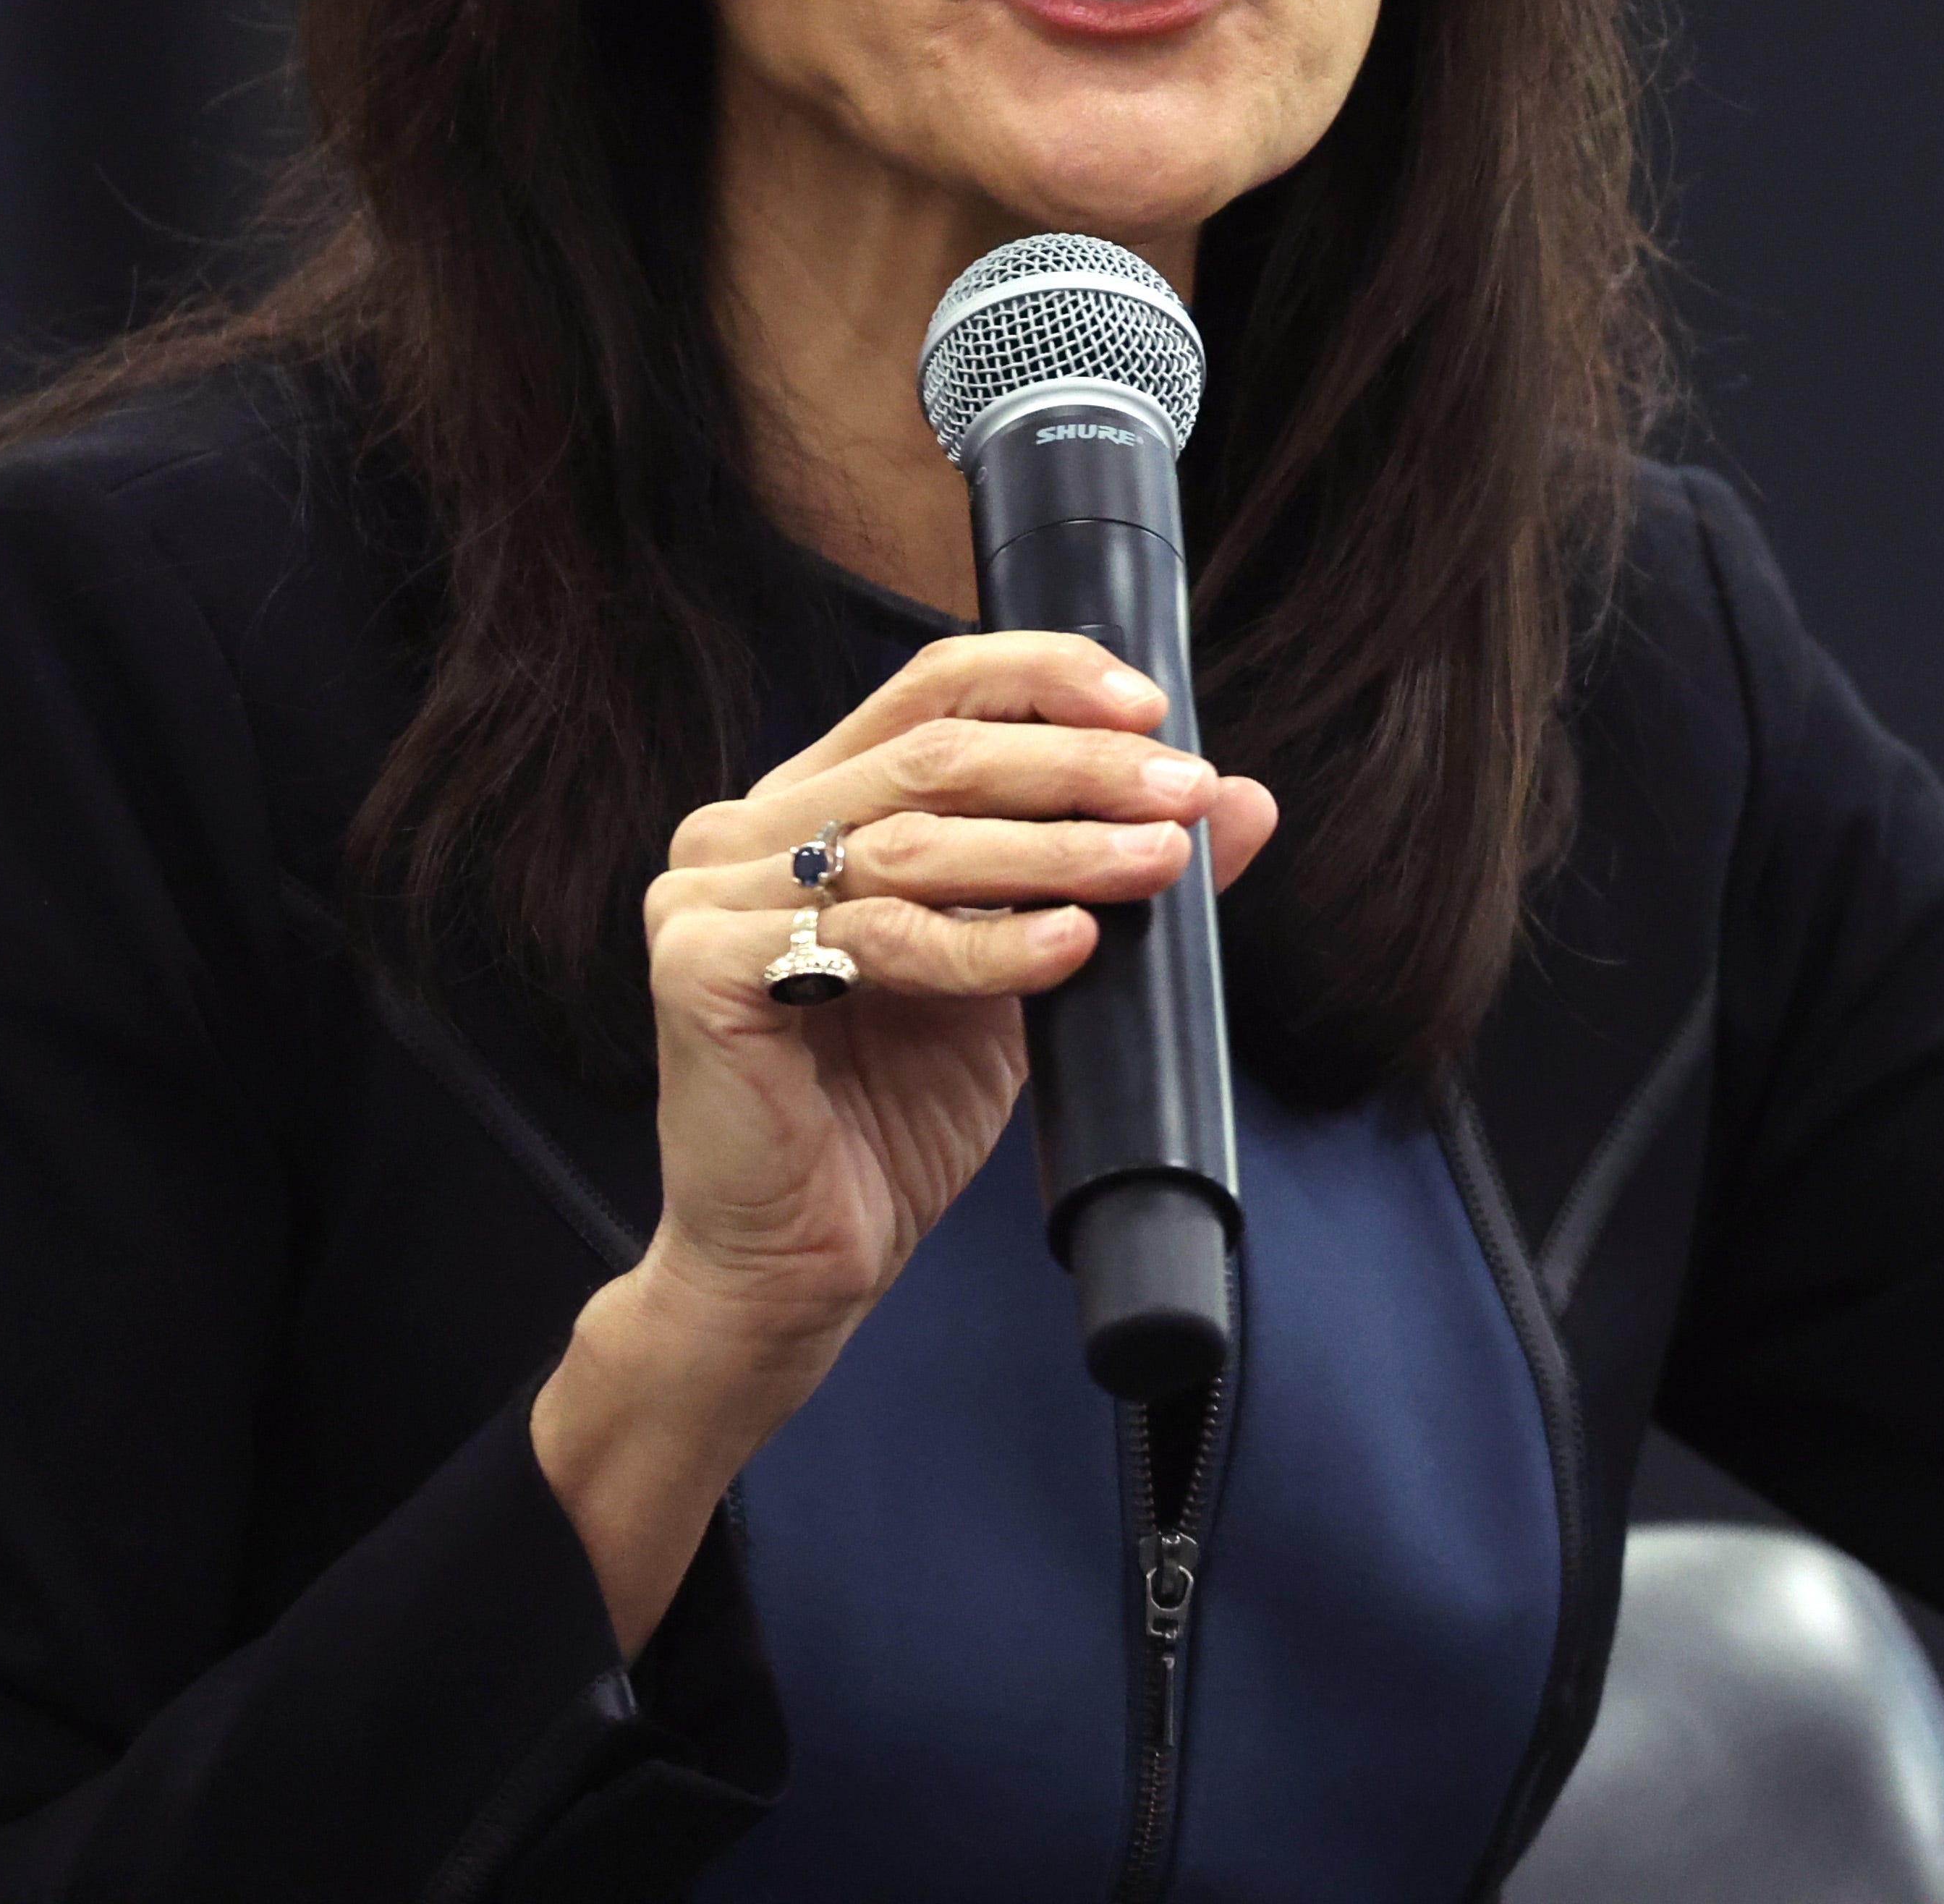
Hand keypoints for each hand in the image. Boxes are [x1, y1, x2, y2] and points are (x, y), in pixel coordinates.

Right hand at [531, 630, 1275, 1652]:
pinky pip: (875, 940)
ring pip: (912, 842)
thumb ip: (1110, 877)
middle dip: (1077, 770)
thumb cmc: (899, 1110)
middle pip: (933, 756)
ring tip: (1158, 865)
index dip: (1045, 679)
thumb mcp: (1028, 967)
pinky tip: (1068, 947)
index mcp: (810, 801)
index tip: (1154, 709)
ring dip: (1054, 851)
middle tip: (1186, 794)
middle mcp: (746, 829)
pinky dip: (984, 945)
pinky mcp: (699, 970)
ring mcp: (707, 894)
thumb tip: (1244, 800)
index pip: (932, 690)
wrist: (800, 1263)